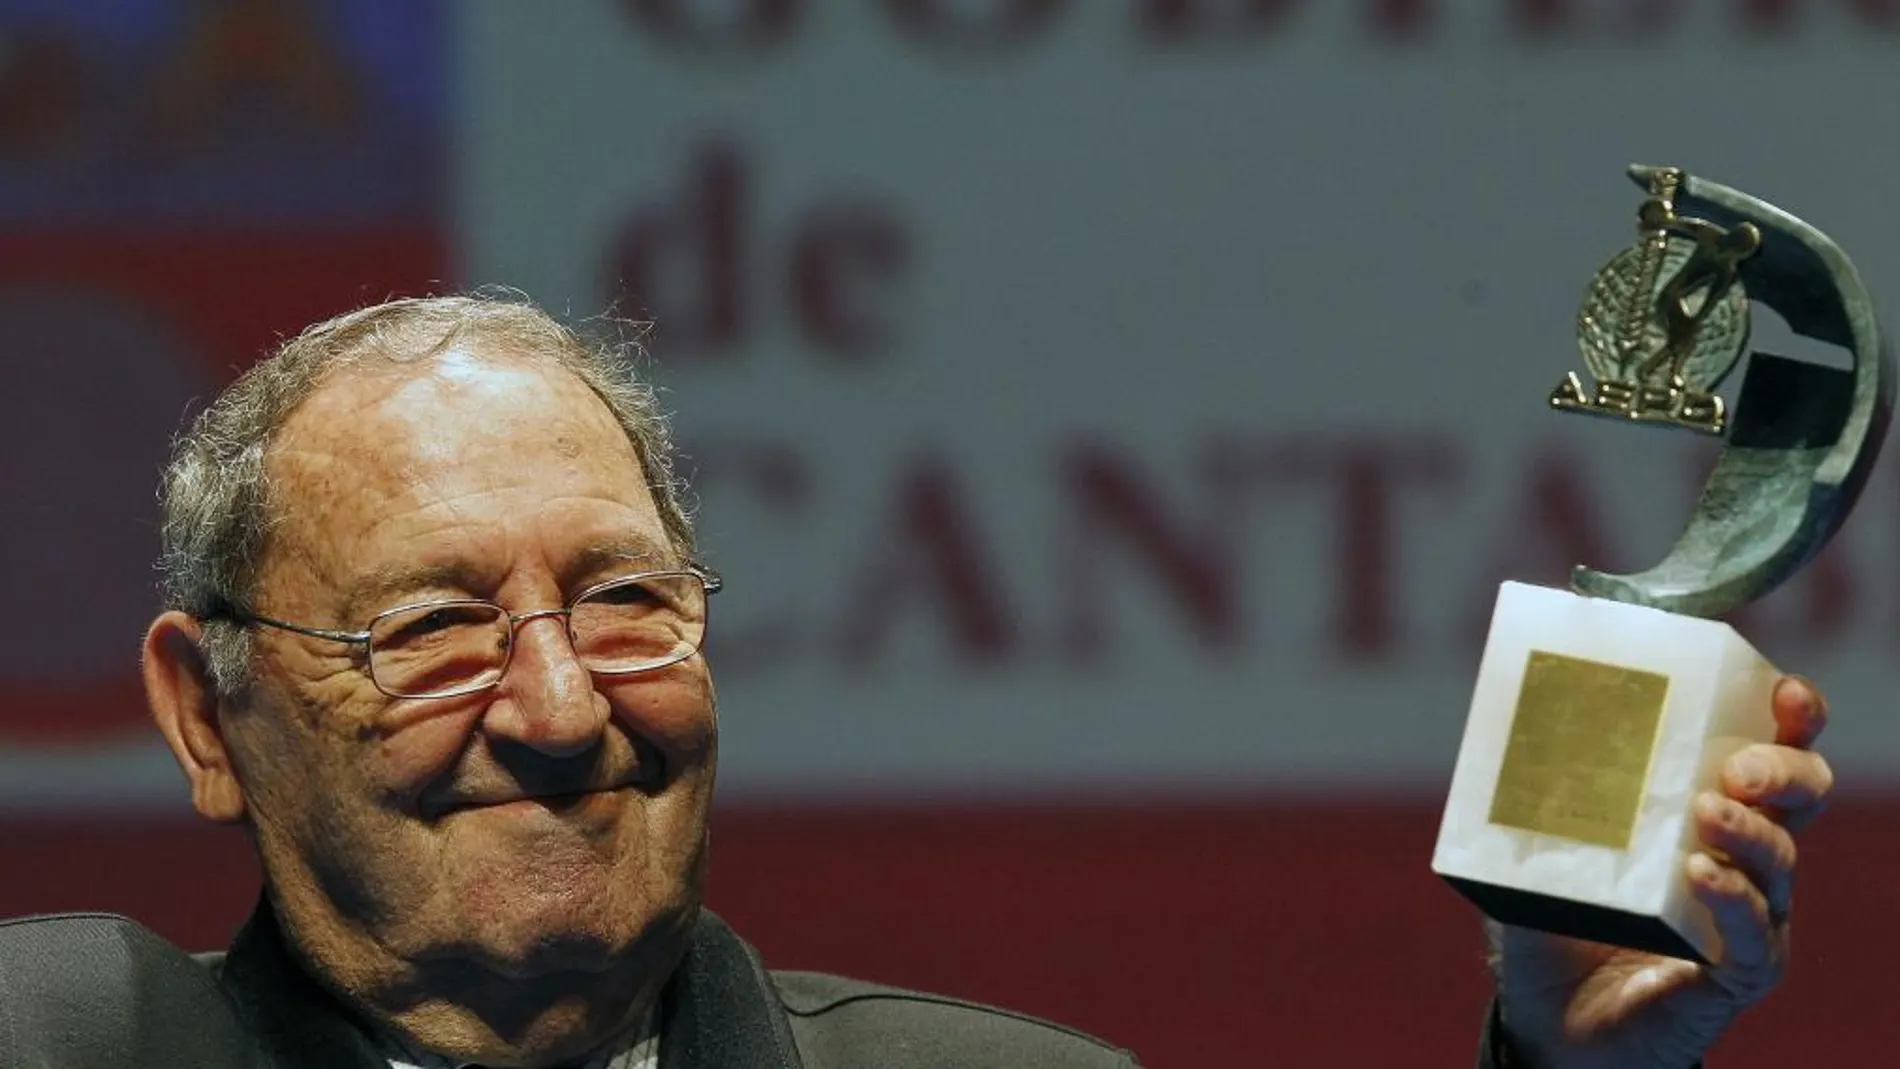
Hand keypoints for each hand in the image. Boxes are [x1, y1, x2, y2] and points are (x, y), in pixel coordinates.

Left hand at [1491, 676, 1831, 1068]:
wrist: (1552, 1013)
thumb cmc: (1557, 913)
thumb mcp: (1539, 841)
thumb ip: (1530, 790)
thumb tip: (1497, 721)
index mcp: (1711, 803)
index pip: (1773, 749)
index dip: (1791, 717)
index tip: (1783, 692)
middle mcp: (1745, 854)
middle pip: (1801, 797)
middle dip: (1782, 771)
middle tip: (1737, 767)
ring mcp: (1749, 913)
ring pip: (1779, 861)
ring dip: (1748, 832)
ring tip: (1706, 812)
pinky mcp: (1736, 970)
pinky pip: (1752, 934)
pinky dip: (1731, 901)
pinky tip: (1700, 874)